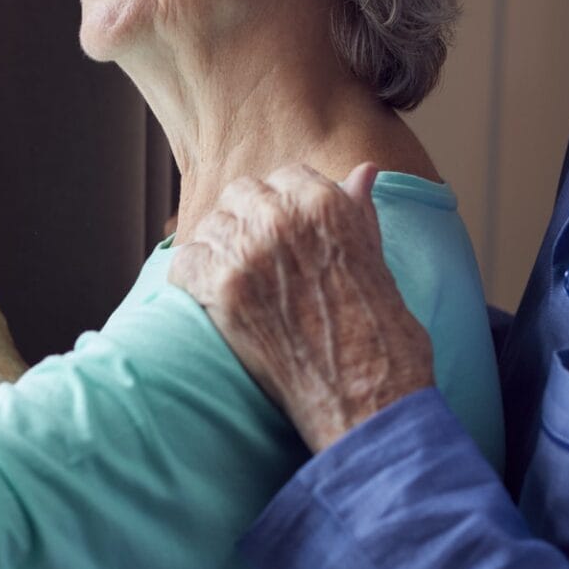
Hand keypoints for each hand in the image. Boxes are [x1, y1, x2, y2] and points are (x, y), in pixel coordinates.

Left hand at [171, 163, 434, 452]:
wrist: (367, 396)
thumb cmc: (382, 334)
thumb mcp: (377, 259)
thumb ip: (359, 211)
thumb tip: (364, 172)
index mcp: (325, 203)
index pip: (284, 177)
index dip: (283, 204)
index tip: (283, 232)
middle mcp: (283, 217)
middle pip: (241, 195)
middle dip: (247, 220)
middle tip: (256, 257)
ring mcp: (249, 252)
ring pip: (210, 226)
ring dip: (219, 249)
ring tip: (236, 281)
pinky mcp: (222, 290)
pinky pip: (186, 263)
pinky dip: (193, 279)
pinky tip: (211, 299)